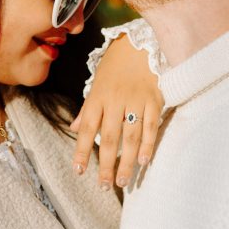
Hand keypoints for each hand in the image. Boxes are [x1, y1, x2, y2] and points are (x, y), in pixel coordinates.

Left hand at [70, 34, 163, 189]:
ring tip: (122, 180)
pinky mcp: (154, 99)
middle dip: (105, 164)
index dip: (81, 150)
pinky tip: (144, 160)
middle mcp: (115, 101)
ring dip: (126, 161)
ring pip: (130, 136)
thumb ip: (88, 109)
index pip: (86, 128)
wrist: (139, 43)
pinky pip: (150, 126)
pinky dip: (148, 144)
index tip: (79, 170)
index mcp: (97, 97)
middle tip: (104, 185)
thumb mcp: (97, 83)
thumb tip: (75, 127)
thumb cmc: (115, 65)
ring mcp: (135, 101)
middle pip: (108, 137)